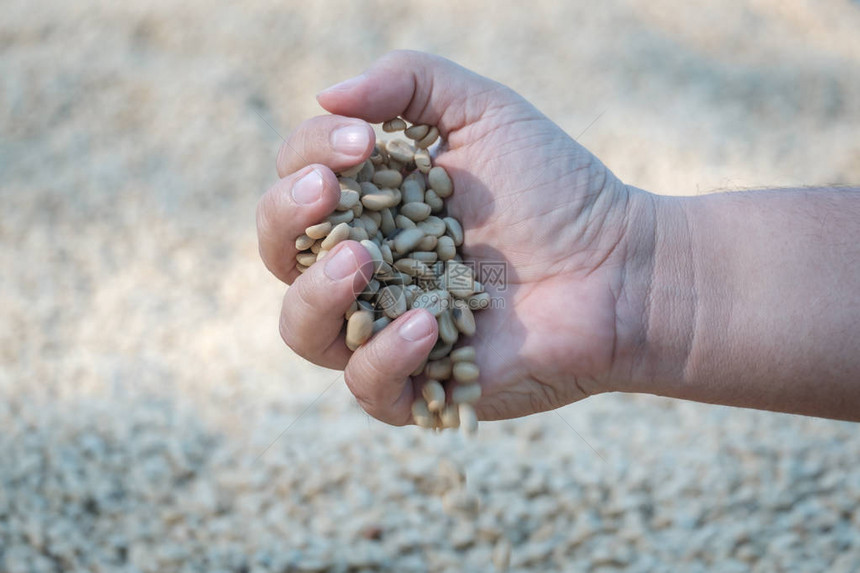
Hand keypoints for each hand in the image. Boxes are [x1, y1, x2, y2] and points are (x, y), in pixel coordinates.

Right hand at [257, 51, 646, 424]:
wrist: (618, 267)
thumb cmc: (555, 188)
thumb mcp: (483, 111)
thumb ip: (407, 81)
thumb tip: (325, 95)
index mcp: (371, 204)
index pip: (298, 180)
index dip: (309, 156)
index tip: (361, 142)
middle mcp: (366, 268)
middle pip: (279, 253)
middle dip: (287, 217)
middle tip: (330, 192)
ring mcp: (386, 329)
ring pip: (301, 328)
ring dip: (318, 290)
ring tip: (361, 259)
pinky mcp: (420, 385)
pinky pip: (367, 386)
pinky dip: (385, 356)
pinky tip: (428, 325)